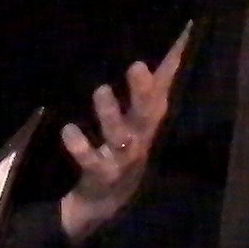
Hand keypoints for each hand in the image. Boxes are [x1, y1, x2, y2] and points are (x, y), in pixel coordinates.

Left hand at [57, 32, 185, 241]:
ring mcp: (121, 161)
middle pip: (146, 115)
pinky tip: (69, 129)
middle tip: (137, 65)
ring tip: (101, 90)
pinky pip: (90, 160)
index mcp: (147, 125)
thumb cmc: (121, 152)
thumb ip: (151, 88)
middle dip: (143, 92)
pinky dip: (80, 146)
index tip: (179, 42)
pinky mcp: (100, 176)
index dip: (172, 71)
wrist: (103, 205)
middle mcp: (139, 141)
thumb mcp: (137, 121)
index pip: (163, 94)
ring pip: (119, 137)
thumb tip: (170, 49)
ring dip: (110, 115)